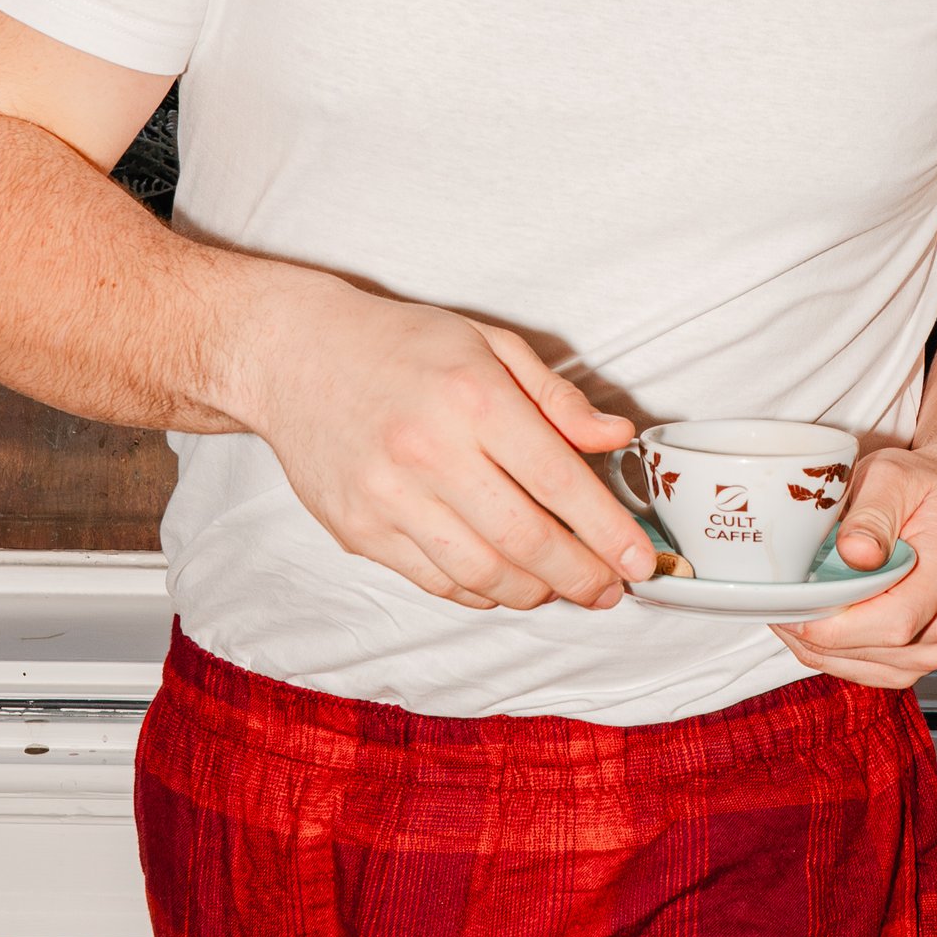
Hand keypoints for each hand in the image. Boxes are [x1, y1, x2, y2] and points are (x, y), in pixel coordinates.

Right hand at [240, 274, 651, 613]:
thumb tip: (615, 438)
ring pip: (482, 575)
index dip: (609, 532)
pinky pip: (436, 581)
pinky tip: (505, 582)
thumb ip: (556, 397)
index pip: (560, 483)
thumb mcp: (489, 344)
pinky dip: (481, 592)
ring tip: (561, 587)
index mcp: (473, 399)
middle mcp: (430, 453)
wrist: (295, 355)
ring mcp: (389, 499)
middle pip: (527, 542)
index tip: (641, 561)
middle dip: (582, 577)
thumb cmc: (399, 345)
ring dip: (535, 593)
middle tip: (610, 589)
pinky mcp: (359, 531)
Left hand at [770, 443, 936, 691]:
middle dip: (817, 631)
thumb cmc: (921, 492)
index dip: (837, 625)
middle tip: (776, 601)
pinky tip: (811, 622)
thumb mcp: (894, 477)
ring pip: (864, 666)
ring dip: (817, 645)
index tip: (794, 608)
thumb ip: (873, 513)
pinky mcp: (916, 658)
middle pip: (876, 648)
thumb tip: (855, 553)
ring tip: (790, 607)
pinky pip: (864, 670)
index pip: (895, 621)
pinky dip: (828, 652)